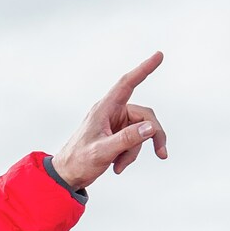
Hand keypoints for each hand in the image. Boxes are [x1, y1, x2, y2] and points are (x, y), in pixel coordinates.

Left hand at [52, 52, 169, 190]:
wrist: (67, 175)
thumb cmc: (79, 161)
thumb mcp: (102, 151)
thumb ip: (127, 139)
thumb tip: (150, 128)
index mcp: (104, 109)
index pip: (127, 83)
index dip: (143, 69)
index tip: (159, 55)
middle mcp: (112, 112)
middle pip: (145, 116)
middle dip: (153, 135)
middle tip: (161, 154)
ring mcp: (116, 123)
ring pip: (142, 131)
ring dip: (134, 151)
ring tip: (119, 165)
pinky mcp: (118, 134)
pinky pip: (135, 141)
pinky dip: (129, 155)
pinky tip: (117, 166)